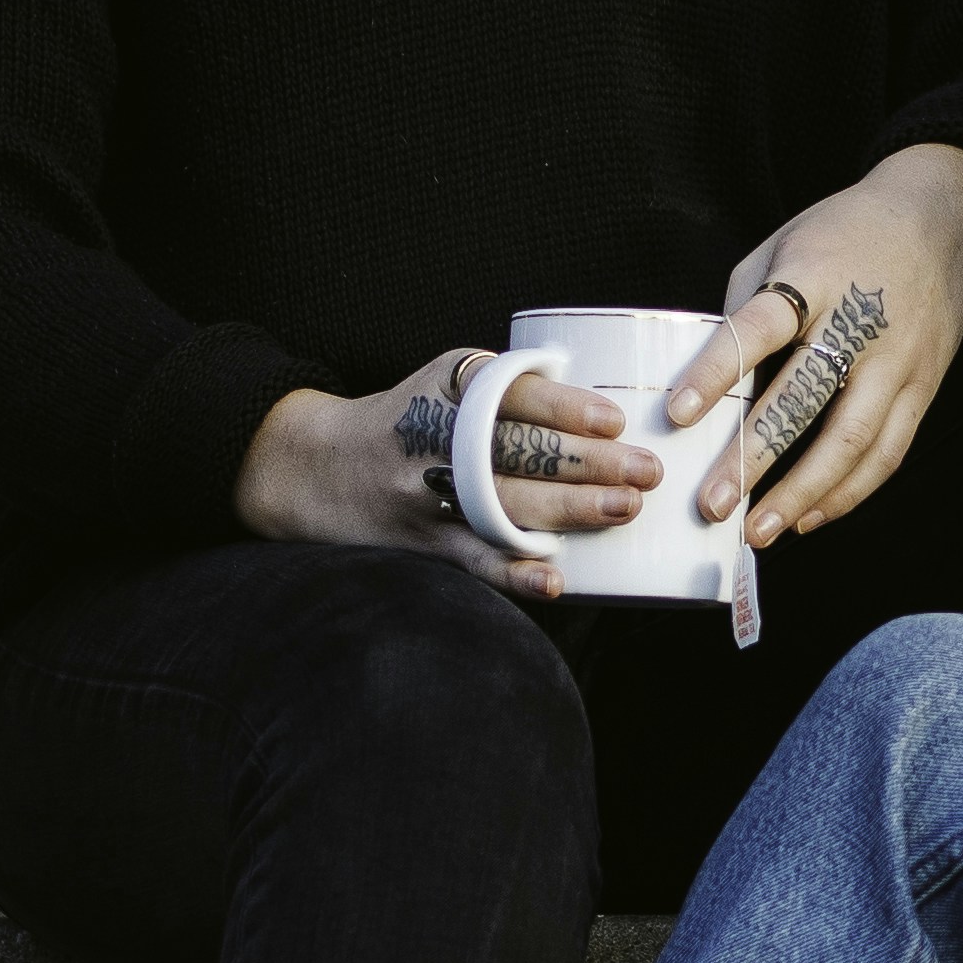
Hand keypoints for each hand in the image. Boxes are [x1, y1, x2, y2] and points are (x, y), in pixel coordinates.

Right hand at [232, 350, 667, 599]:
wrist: (315, 468)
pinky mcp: (423, 544)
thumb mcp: (445, 381)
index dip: (563, 407)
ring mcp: (425, 495)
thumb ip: (510, 388)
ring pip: (503, 504)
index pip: (509, 394)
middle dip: (587, 461)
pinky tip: (556, 581)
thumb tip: (604, 409)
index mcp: (442, 389)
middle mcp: (430, 439)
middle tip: (647, 470)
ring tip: (625, 508)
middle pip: (517, 449)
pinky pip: (474, 561)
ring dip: (569, 509)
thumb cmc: (407, 419)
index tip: (614, 420)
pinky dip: (516, 572)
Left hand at [677, 147, 962, 551]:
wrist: (941, 222)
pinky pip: (887, 452)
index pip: (758, 328)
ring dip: (801, 494)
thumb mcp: (782, 243)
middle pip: (805, 398)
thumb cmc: (845, 234)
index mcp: (813, 277)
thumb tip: (708, 378)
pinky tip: (807, 518)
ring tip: (757, 531)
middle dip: (754, 456)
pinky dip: (846, 493)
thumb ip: (745, 304)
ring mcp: (898, 361)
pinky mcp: (923, 388)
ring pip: (851, 440)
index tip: (677, 415)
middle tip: (712, 503)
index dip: (716, 371)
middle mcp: (859, 323)